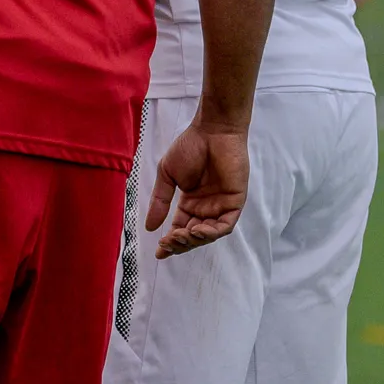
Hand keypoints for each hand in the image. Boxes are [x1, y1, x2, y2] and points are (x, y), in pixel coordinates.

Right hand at [146, 121, 249, 257]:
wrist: (212, 130)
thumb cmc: (190, 146)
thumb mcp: (167, 175)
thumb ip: (160, 200)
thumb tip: (149, 227)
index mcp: (190, 202)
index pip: (180, 228)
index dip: (170, 242)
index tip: (159, 252)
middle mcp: (206, 207)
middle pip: (193, 235)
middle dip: (180, 243)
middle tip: (167, 242)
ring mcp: (221, 205)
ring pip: (209, 234)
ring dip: (195, 240)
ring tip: (180, 236)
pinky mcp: (235, 202)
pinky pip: (225, 225)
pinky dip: (212, 232)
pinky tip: (198, 230)